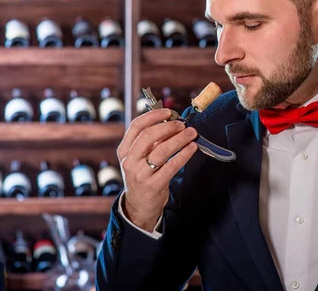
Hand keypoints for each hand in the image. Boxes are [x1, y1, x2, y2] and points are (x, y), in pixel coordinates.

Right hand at [117, 109, 198, 230]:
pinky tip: (192, 148)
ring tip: (192, 133)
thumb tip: (171, 121)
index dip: (153, 116)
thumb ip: (151, 141)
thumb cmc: (143, 176)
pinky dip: (184, 154)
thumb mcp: (139, 158)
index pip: (136, 126)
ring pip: (162, 150)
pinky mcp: (153, 185)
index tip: (168, 112)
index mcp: (125, 150)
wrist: (139, 206)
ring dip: (180, 139)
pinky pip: (172, 166)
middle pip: (149, 136)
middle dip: (169, 127)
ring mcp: (140, 174)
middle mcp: (130, 161)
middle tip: (183, 124)